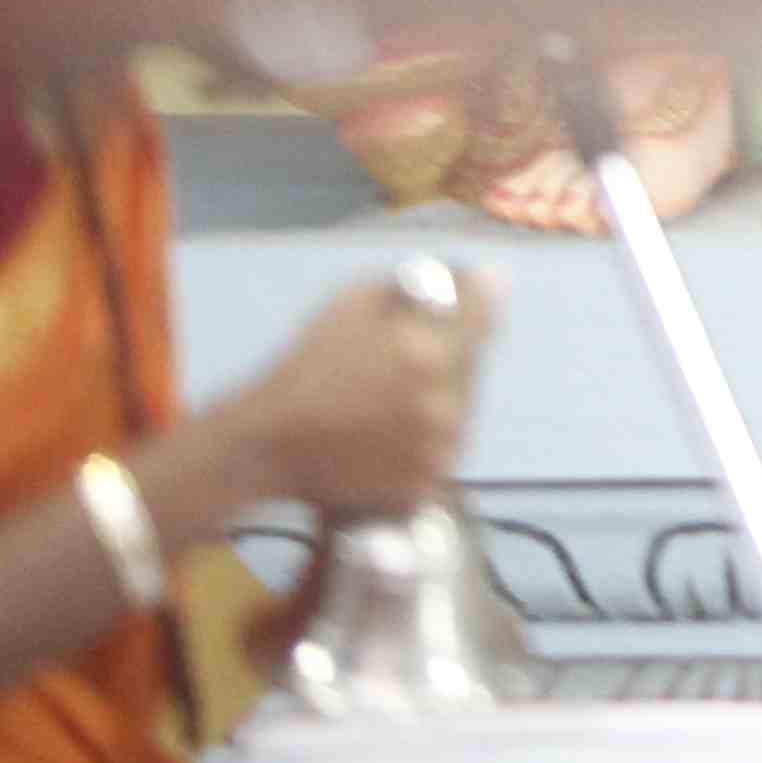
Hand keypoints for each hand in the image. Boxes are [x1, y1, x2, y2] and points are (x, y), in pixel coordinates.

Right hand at [216, 268, 488, 518]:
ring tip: (383, 404)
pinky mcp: (424, 485)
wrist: (266, 445)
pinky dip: (425, 442)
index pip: (485, 315)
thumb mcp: (354, 304)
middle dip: (445, 358)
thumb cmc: (307, 367)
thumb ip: (426, 288)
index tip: (445, 312)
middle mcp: (441, 402)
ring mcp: (435, 449)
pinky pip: (444, 450)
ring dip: (438, 400)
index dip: (468, 307)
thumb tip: (495, 277)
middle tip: (393, 368)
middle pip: (471, 364)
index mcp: (430, 352)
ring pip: (462, 409)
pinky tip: (385, 435)